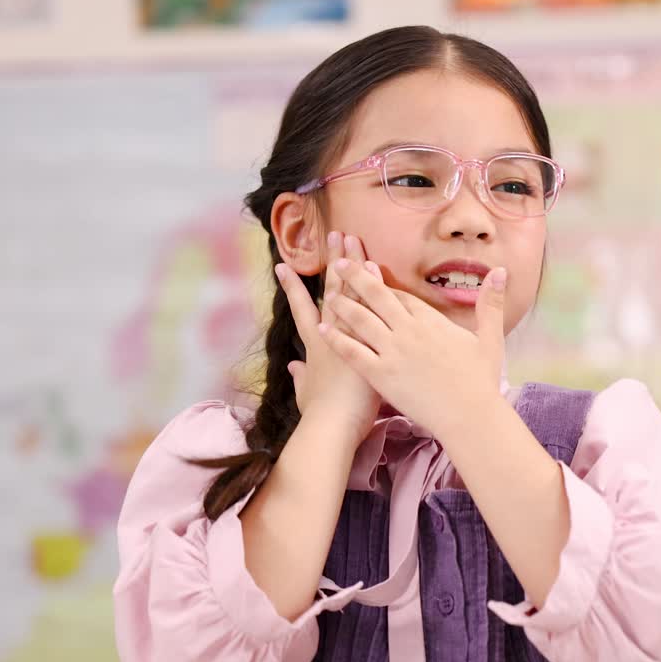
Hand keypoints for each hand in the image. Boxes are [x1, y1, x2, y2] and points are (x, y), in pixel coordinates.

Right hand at [275, 232, 382, 445]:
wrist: (332, 427)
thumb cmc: (319, 416)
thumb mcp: (306, 394)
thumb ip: (301, 377)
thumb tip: (293, 366)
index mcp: (315, 347)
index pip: (302, 309)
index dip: (293, 287)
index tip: (285, 266)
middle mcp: (330, 334)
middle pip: (332, 290)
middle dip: (333, 262)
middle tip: (335, 234)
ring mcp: (349, 335)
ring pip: (351, 292)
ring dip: (352, 265)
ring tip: (352, 239)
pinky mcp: (369, 342)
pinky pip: (372, 308)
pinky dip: (373, 287)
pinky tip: (375, 266)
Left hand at [318, 258, 508, 437]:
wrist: (469, 415)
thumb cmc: (481, 380)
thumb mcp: (490, 338)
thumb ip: (492, 304)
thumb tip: (502, 272)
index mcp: (431, 321)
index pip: (401, 295)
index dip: (382, 282)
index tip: (368, 269)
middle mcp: (408, 330)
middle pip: (377, 297)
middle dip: (356, 277)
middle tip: (338, 262)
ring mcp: (392, 352)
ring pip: (361, 320)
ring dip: (342, 304)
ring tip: (328, 292)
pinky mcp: (381, 375)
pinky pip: (353, 352)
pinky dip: (336, 338)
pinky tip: (321, 329)